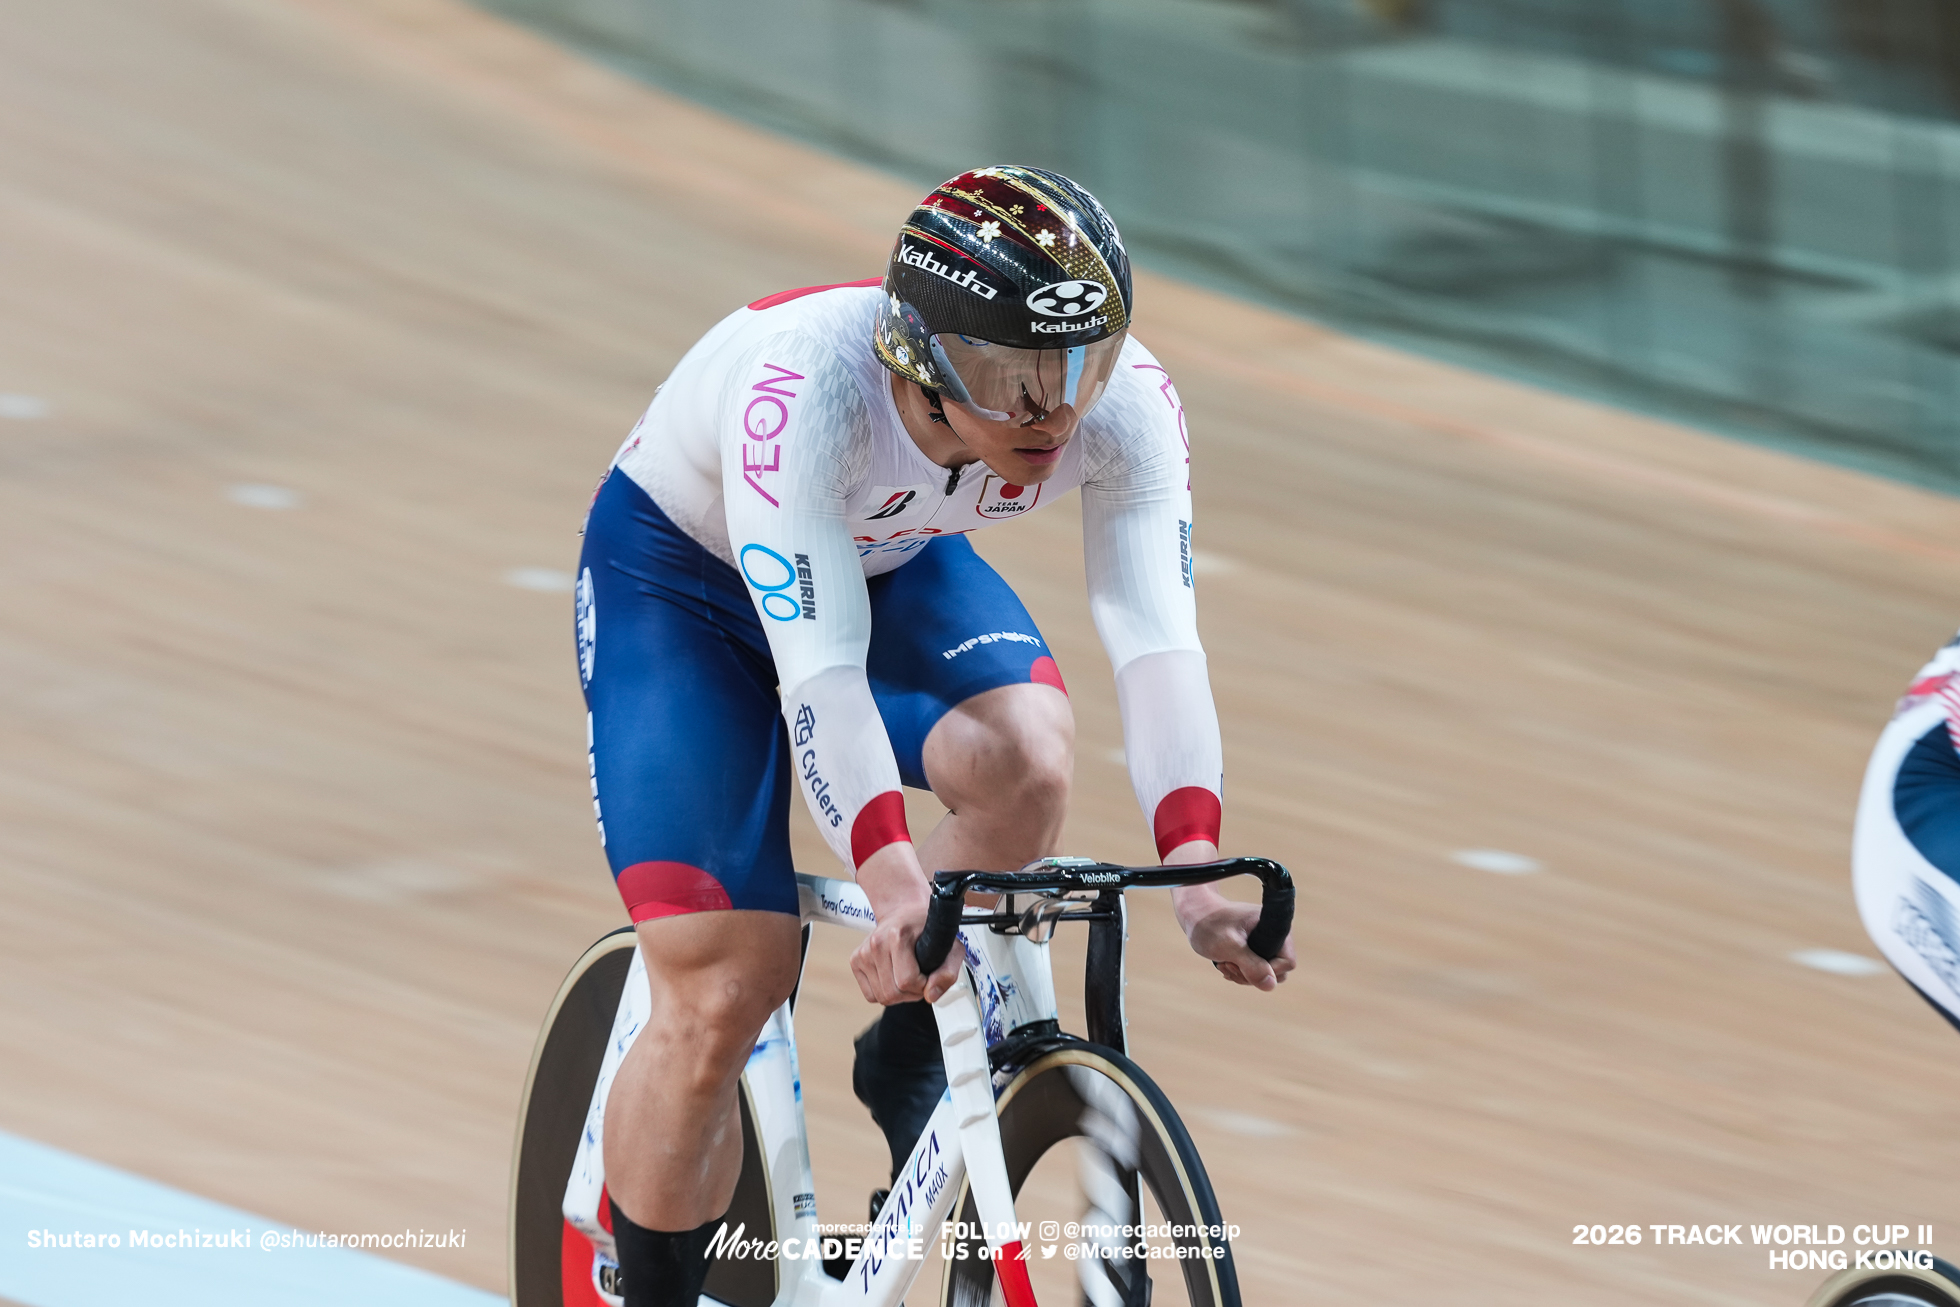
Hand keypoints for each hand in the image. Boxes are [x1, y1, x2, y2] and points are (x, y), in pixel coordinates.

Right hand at [850, 843, 964, 1004]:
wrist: (904, 911)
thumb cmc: (927, 928)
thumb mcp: (950, 946)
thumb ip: (947, 972)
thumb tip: (930, 995)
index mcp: (898, 935)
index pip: (907, 980)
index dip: (923, 986)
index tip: (929, 975)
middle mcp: (876, 943)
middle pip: (892, 993)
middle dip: (911, 993)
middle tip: (920, 979)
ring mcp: (863, 952)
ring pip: (881, 997)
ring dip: (899, 995)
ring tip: (908, 978)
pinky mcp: (855, 960)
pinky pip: (871, 995)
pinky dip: (884, 993)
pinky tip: (894, 978)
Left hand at [1172, 883, 1296, 991]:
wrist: (1194, 914)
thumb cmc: (1209, 924)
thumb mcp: (1228, 946)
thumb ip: (1250, 964)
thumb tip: (1271, 985)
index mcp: (1274, 927)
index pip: (1287, 962)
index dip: (1266, 970)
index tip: (1240, 964)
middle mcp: (1274, 934)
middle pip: (1277, 971)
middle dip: (1252, 975)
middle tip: (1228, 965)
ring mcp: (1264, 942)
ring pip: (1265, 973)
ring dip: (1243, 975)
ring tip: (1223, 964)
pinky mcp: (1255, 949)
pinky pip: (1255, 970)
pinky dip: (1240, 972)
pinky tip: (1225, 964)